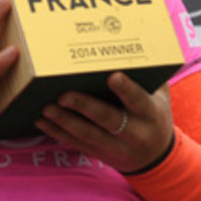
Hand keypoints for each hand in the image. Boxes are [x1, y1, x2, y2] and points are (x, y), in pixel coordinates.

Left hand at [35, 72, 173, 172]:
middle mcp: (134, 133)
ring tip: (46, 108)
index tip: (113, 76)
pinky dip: (58, 133)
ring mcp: (116, 146)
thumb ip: (147, 76)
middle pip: (107, 119)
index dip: (126, 89)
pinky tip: (42, 122)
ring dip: (65, 121)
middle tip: (63, 95)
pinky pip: (77, 144)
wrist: (156, 157)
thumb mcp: (159, 97)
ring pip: (88, 134)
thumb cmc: (153, 115)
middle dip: (84, 107)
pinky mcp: (100, 154)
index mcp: (150, 114)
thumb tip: (129, 43)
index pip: (138, 100)